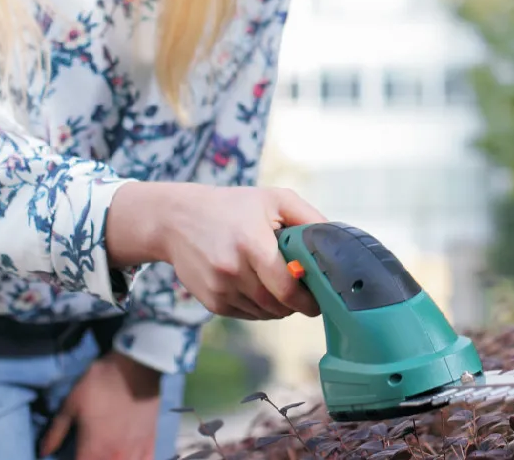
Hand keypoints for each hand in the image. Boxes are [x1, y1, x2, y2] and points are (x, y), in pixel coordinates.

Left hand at [38, 352, 159, 459]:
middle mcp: (114, 459)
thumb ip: (57, 431)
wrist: (136, 365)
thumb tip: (43, 451)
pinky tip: (127, 457)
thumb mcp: (72, 403)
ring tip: (104, 453)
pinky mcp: (150, 443)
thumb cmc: (101, 383)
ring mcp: (135, 453)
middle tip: (87, 452)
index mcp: (92, 452)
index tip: (74, 455)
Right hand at [162, 184, 326, 320]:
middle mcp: (233, 270)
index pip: (287, 288)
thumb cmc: (232, 206)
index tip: (320, 299)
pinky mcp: (211, 302)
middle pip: (278, 305)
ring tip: (278, 282)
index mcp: (252, 243)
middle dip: (296, 303)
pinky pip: (247, 314)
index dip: (308, 300)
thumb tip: (336, 240)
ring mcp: (220, 289)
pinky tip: (256, 284)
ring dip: (278, 305)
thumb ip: (308, 218)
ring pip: (264, 313)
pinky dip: (258, 306)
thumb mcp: (272, 199)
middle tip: (305, 292)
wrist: (177, 219)